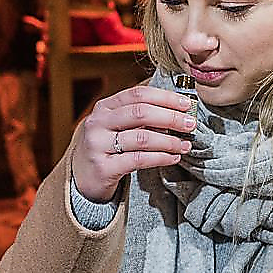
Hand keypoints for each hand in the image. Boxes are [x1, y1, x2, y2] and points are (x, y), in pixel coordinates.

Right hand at [71, 84, 195, 202]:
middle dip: (171, 117)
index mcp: (104, 107)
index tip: (186, 104)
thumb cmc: (106, 148)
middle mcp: (98, 122)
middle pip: (140, 112)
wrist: (82, 178)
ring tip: (184, 145)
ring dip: (169, 141)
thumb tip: (177, 111)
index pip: (138, 94)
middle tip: (190, 124)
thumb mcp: (116, 126)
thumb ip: (140, 117)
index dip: (165, 97)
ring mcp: (98, 145)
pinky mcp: (103, 167)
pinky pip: (139, 160)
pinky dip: (161, 158)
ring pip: (142, 138)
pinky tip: (173, 158)